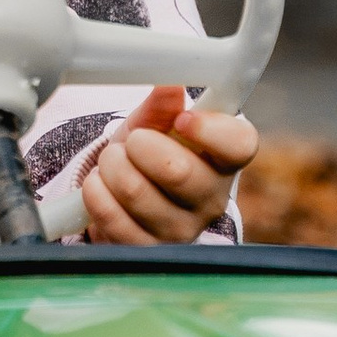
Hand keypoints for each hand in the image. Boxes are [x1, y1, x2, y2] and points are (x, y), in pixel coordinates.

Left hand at [80, 85, 257, 244]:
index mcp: (223, 160)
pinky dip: (96, 194)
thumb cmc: (150, 154)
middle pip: (178, 171)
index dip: (211, 130)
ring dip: (112, 167)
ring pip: (136, 192)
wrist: (124, 196)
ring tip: (113, 163)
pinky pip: (113, 219)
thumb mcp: (156, 123)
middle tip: (132, 142)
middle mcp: (211, 199)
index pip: (240, 145)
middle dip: (139, 146)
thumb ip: (163, 105)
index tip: (182, 119)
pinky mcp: (148, 250)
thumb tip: (169, 87)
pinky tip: (100, 186)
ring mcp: (181, 230)